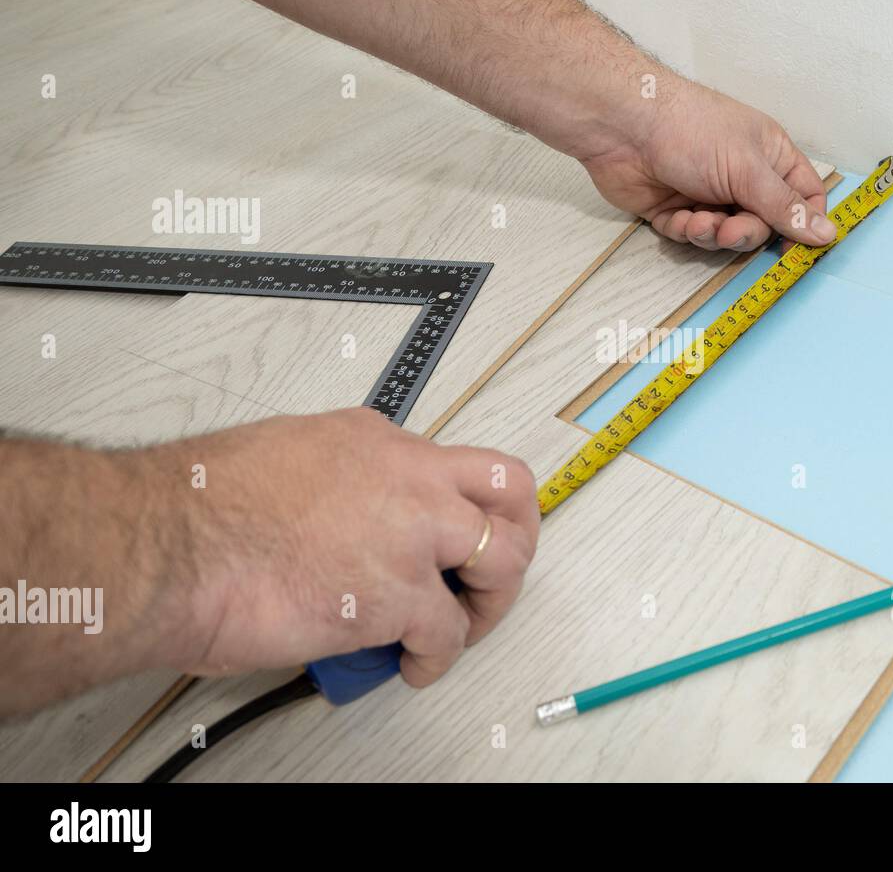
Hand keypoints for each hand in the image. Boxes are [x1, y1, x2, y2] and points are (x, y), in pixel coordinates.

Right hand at [140, 407, 539, 687]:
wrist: (167, 547)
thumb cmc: (197, 509)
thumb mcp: (282, 460)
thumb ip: (334, 481)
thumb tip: (344, 517)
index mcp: (374, 439)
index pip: (454, 464)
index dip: (463, 505)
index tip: (453, 535)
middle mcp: (407, 476)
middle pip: (510, 490)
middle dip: (515, 534)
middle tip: (489, 574)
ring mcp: (411, 533)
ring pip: (504, 557)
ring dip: (489, 599)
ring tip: (460, 624)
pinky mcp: (399, 594)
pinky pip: (451, 632)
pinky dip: (439, 658)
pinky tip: (414, 664)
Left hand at [579, 77, 832, 251]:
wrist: (624, 127)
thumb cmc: (691, 131)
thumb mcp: (748, 170)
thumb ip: (785, 207)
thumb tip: (828, 233)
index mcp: (770, 156)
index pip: (803, 198)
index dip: (802, 224)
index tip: (794, 246)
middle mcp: (742, 176)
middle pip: (762, 225)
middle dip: (745, 233)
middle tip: (728, 230)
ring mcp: (707, 193)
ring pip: (725, 235)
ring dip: (712, 234)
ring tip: (696, 220)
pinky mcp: (674, 209)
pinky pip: (691, 236)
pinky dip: (684, 232)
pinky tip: (676, 217)